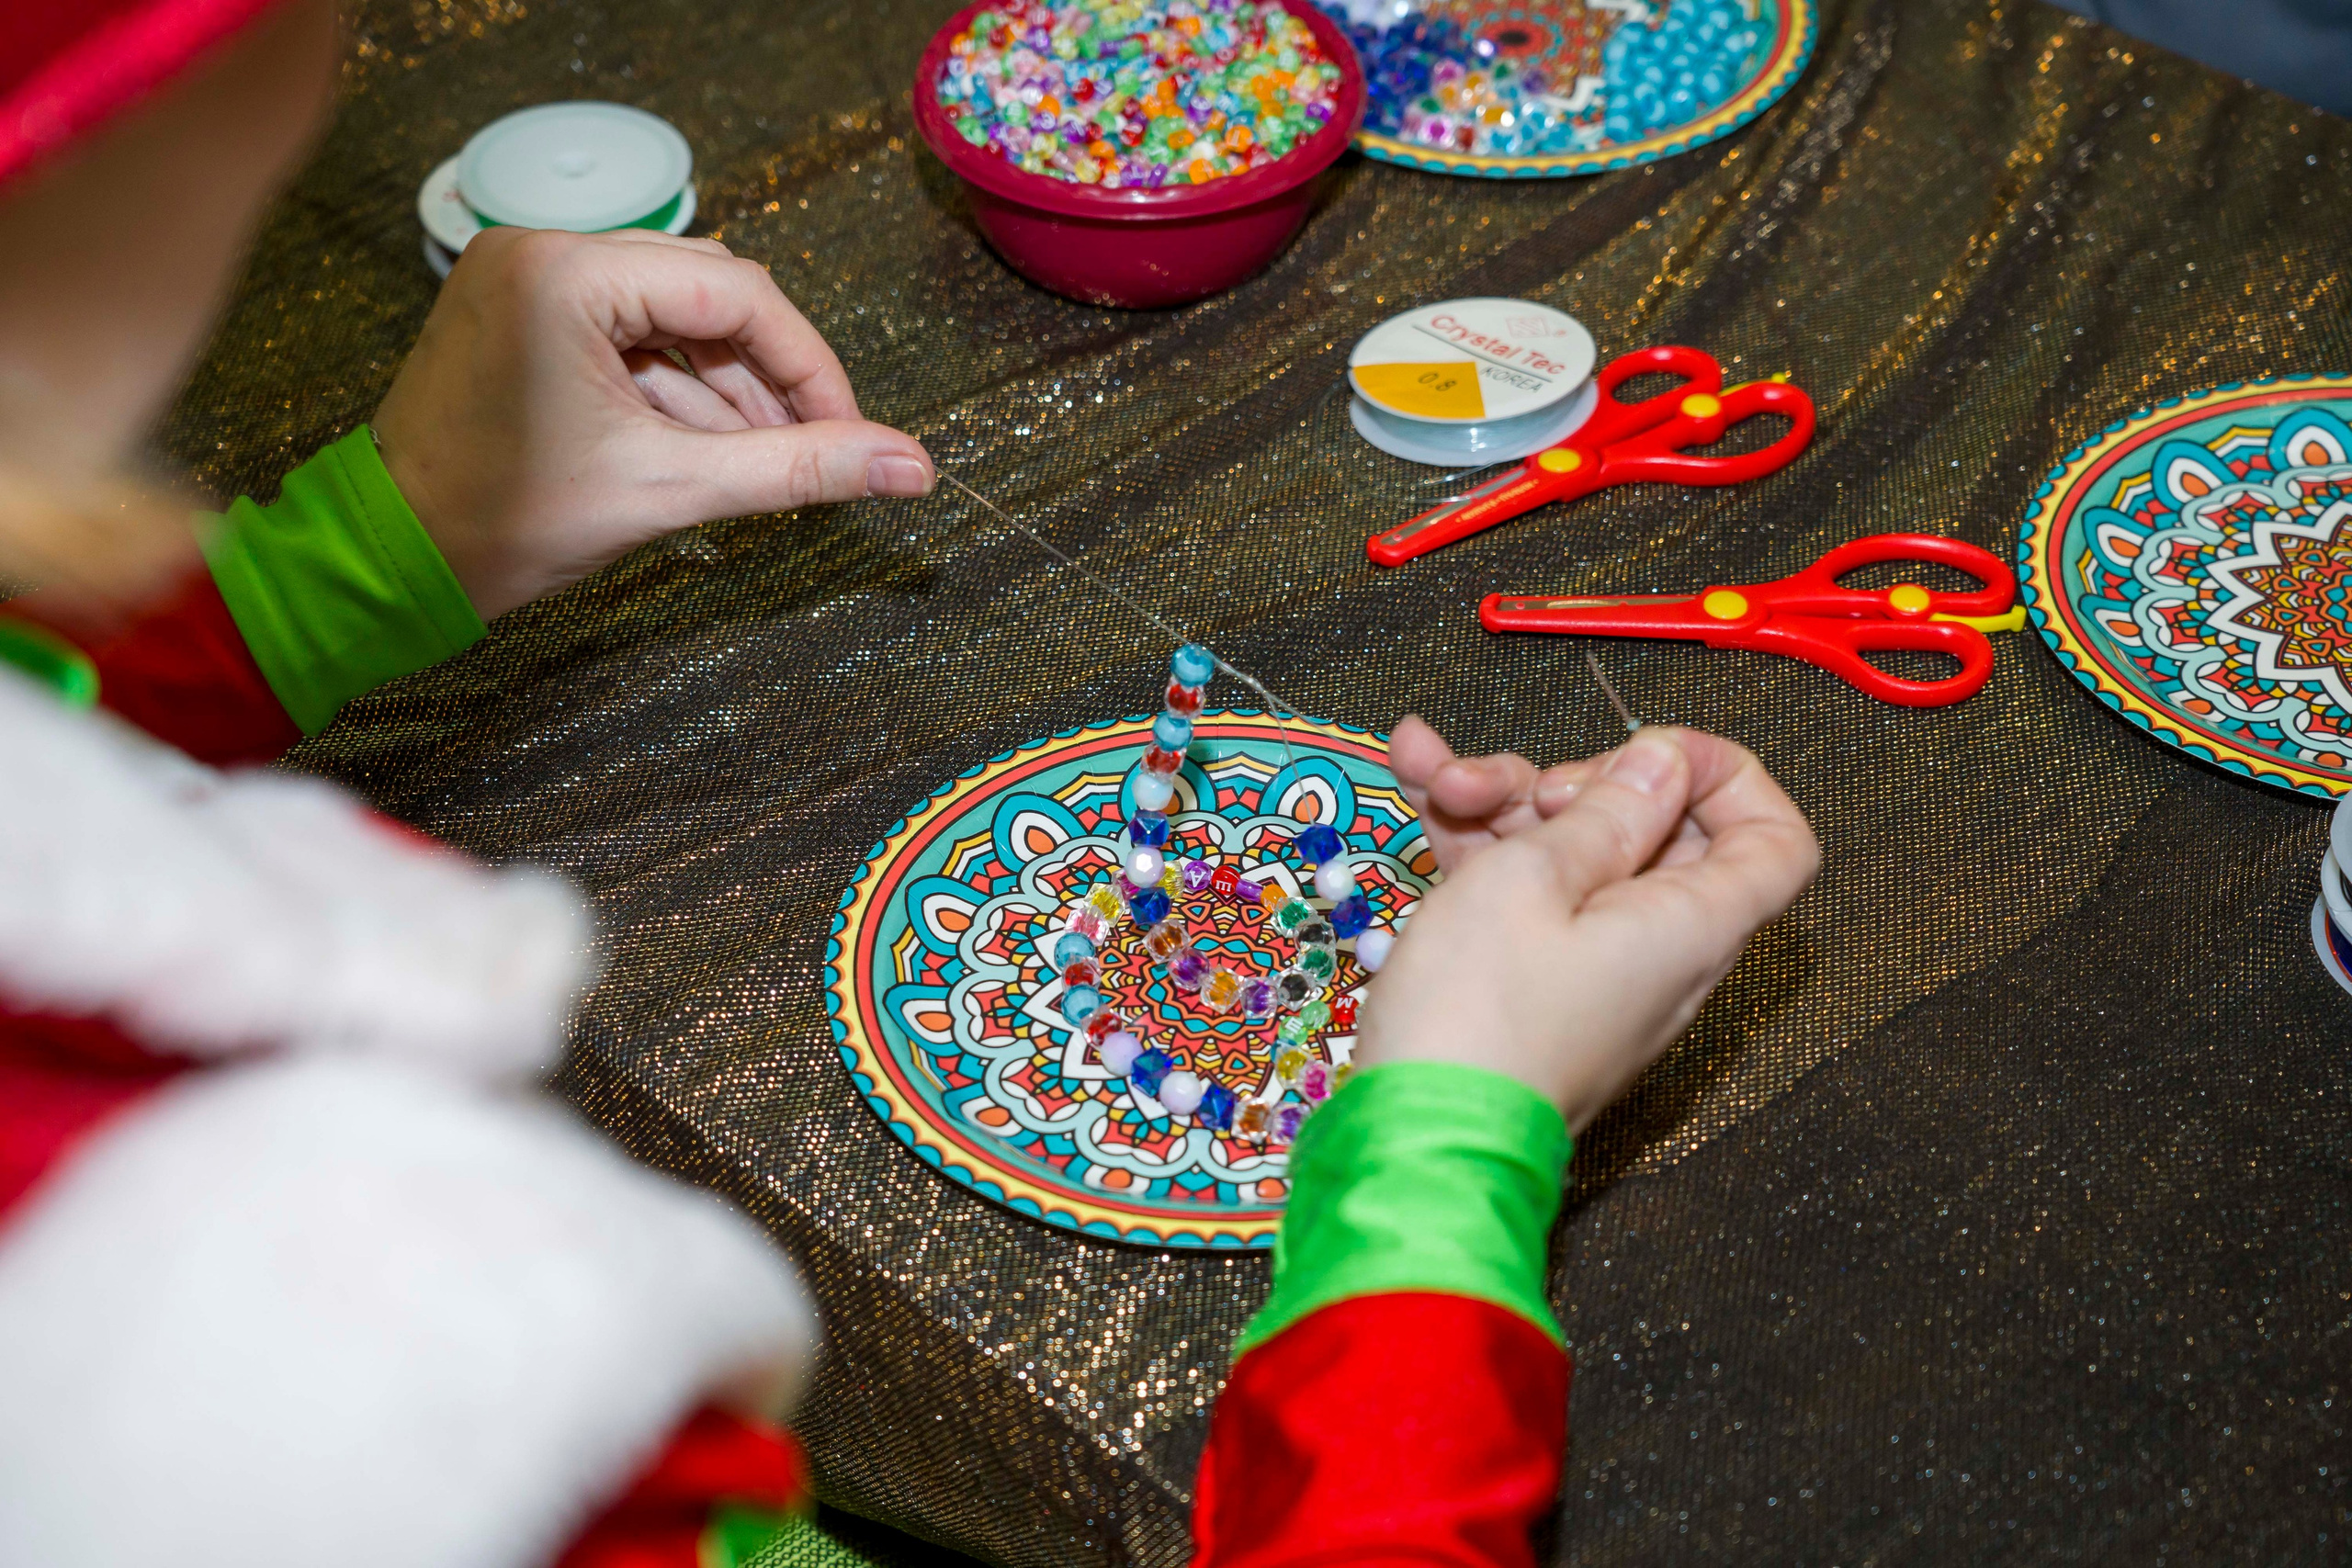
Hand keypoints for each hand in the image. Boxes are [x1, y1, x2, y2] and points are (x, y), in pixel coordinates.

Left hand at [373, 228, 934, 619]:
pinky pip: (628, 338)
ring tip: (761, 464)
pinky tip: (705, 450)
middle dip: (769, 378)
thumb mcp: (669, 489)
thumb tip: (912, 467)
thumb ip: (799, 468)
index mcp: (567, 272)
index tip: (853, 435)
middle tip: (815, 450)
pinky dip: (675, 392)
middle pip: (709, 295)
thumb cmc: (499, 522)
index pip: (737, 291)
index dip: (811, 366)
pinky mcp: (521, 319)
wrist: (388, 563)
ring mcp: (527, 282)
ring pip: (674, 319)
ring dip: (727, 390)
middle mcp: (542, 252)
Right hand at [1362, 722, 1818, 1131]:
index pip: (1776, 841)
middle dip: (1577, 780)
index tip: (1649, 752)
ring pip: (1574, 852)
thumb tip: (1661, 766)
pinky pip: (1524, 891)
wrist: (1410, 1144)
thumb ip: (1604, 811)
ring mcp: (1593, 968)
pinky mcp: (1532, 984)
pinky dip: (1478, 840)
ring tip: (1428, 771)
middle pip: (1656, 833)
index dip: (1727, 777)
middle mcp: (1659, 951)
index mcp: (1692, 925)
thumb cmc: (1476, 1020)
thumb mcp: (1531, 877)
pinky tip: (1417, 781)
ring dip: (1505, 801)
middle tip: (1518, 785)